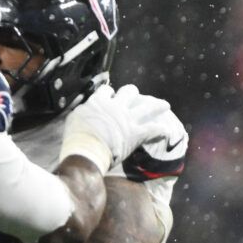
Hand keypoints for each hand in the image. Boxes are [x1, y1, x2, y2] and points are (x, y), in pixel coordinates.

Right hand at [64, 84, 183, 167]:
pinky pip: (153, 129)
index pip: (106, 91)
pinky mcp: (136, 133)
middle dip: (133, 92)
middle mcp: (116, 106)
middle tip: (136, 95)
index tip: (110, 95)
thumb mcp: (74, 118)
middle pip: (129, 92)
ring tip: (165, 105)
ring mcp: (128, 119)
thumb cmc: (76, 138)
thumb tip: (84, 110)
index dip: (109, 92)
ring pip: (147, 107)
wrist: (86, 151)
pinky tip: (168, 130)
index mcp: (99, 101)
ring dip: (157, 105)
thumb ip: (83, 112)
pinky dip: (161, 129)